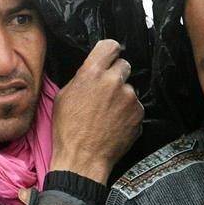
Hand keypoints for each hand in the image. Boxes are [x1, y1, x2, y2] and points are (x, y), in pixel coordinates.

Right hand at [48, 39, 143, 182]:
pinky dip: (127, 113)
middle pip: (123, 65)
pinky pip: (134, 106)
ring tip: (106, 114)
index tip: (110, 58)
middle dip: (115, 76)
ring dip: (121, 97)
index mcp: (92, 73)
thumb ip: (82, 78)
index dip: (110, 52)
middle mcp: (114, 81)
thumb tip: (92, 71)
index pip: (110, 46)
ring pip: (129, 88)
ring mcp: (130, 97)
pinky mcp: (139, 113)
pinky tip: (114, 124)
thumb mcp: (64, 97)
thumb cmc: (68, 129)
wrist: (83, 158)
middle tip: (105, 92)